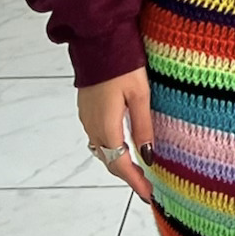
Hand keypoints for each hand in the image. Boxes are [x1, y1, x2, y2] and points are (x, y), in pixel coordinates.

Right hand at [77, 67, 154, 202]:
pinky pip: (97, 137)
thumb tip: (148, 157)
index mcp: (107, 125)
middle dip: (127, 176)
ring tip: (137, 170)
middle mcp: (93, 126)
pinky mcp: (86, 108)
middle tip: (145, 186)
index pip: (120, 164)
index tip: (148, 195)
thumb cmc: (122, 63)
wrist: (97, 40)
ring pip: (102, 150)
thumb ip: (143, 127)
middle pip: (109, 160)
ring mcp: (87, 117)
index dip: (134, 182)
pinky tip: (122, 145)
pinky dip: (110, 148)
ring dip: (118, 162)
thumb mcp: (140, 95)